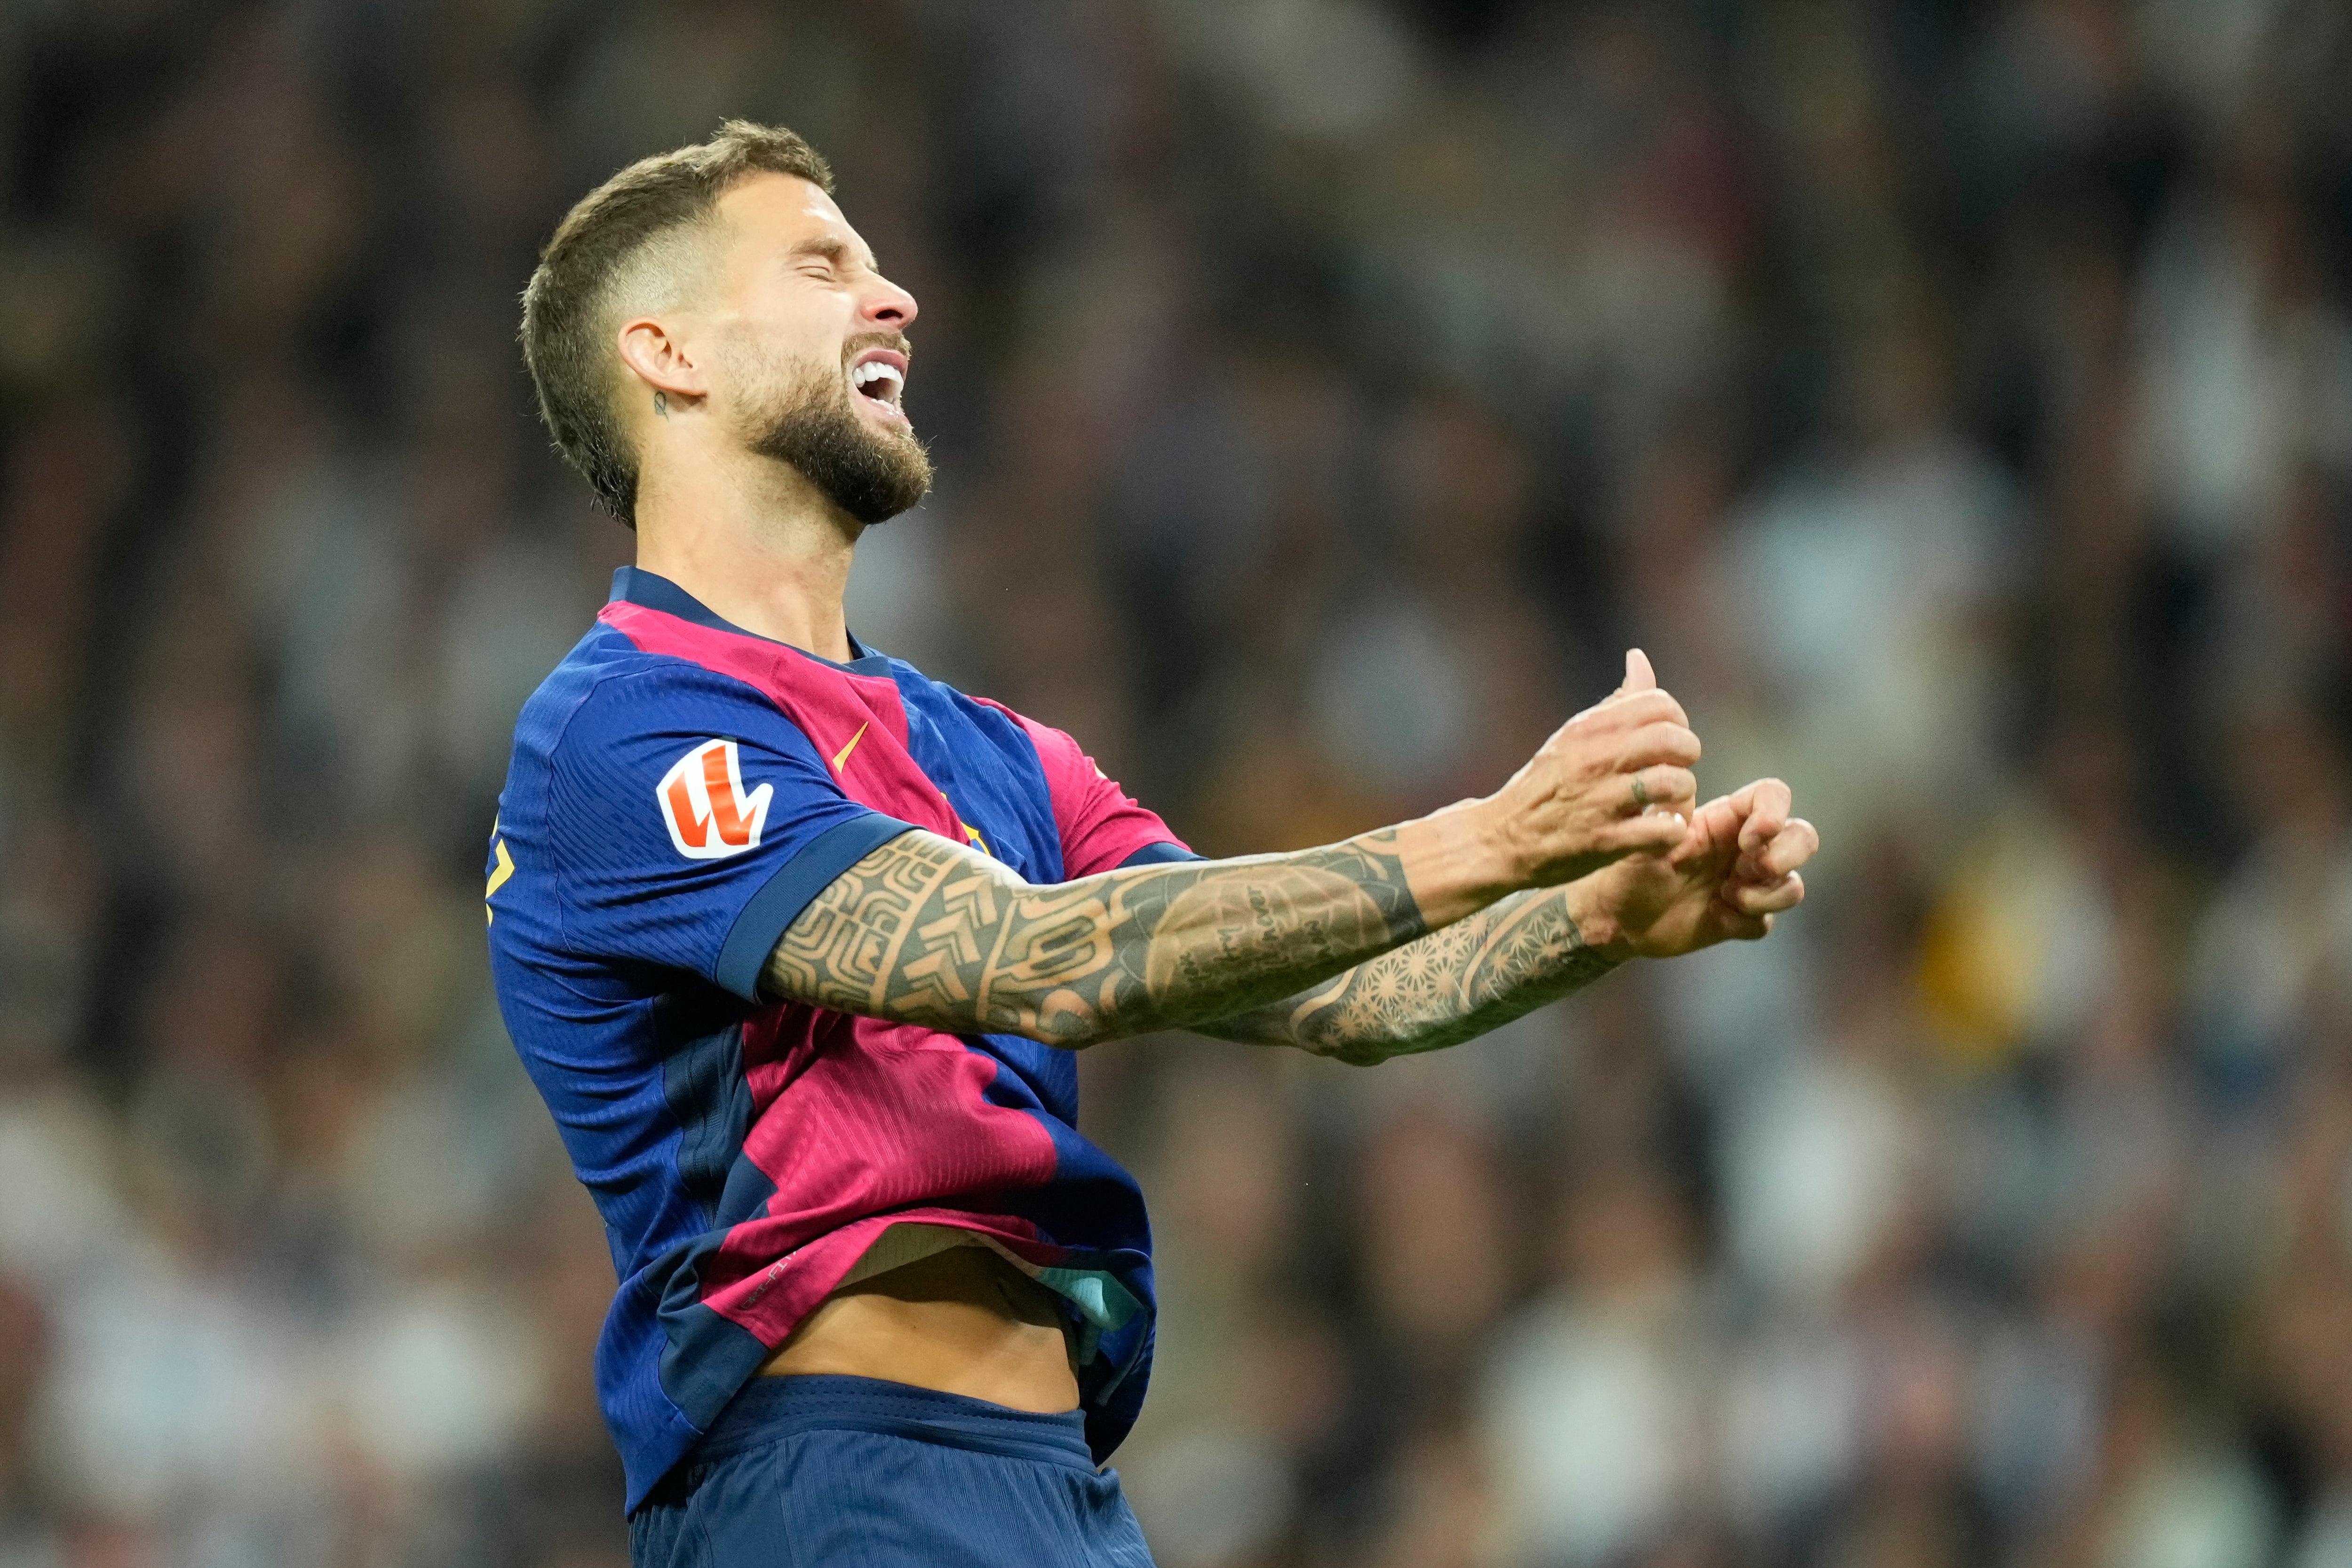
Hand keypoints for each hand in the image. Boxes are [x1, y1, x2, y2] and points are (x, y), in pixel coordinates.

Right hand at [1482, 649, 1703, 888]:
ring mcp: (1600, 801)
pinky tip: (1659, 832)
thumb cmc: (1543, 787)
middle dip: (1687, 755)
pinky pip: (1664, 830)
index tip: (1667, 742)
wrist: (1499, 840)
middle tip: (1675, 770)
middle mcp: (1594, 759)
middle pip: (1673, 739)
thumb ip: (1614, 704)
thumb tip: (1639, 658)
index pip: (1659, 704)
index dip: (1676, 720)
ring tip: (1667, 803)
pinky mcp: (1605, 841)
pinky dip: (1671, 832)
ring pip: (1674, 782)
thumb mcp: (1572, 738)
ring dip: (1681, 796)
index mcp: (1588, 729)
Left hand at [1580, 775, 1817, 958]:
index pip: (1773, 796)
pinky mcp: (1742, 917)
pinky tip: (1715, 918)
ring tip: (1725, 897)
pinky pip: (1766, 922)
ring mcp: (1747, 884)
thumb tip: (1678, 780)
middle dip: (1787, 855)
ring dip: (1766, 895)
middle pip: (1802, 837)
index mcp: (1726, 819)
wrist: (1618, 916)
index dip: (1775, 814)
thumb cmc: (1630, 867)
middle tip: (1748, 869)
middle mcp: (1744, 848)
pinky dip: (1746, 922)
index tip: (1747, 840)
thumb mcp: (1645, 837)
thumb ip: (1668, 813)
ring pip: (1792, 885)